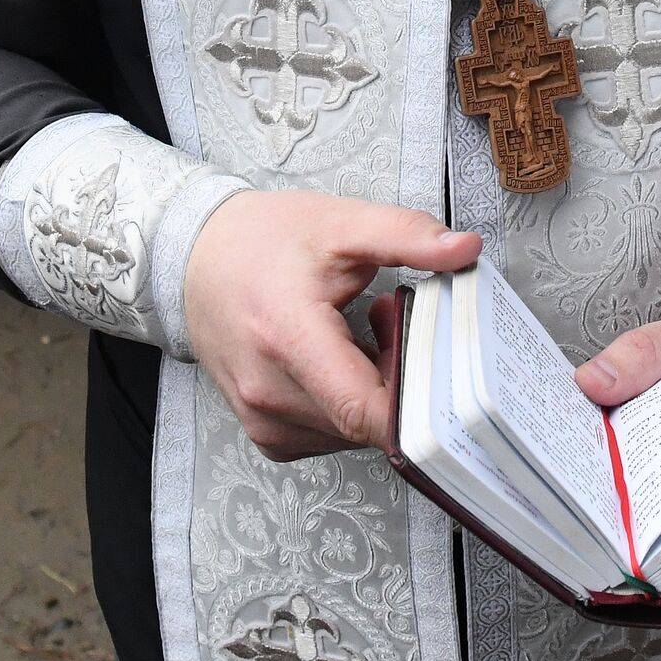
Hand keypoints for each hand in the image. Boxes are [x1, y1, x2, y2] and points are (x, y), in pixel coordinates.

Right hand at [184, 190, 481, 460]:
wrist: (194, 259)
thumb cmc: (263, 241)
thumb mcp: (342, 224)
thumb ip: (406, 235)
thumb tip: (465, 249)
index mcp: (288, 337)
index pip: (366, 409)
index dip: (418, 401)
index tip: (441, 366)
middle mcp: (270, 392)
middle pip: (371, 422)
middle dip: (404, 381)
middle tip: (396, 326)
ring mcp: (265, 420)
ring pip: (357, 433)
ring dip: (379, 394)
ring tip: (365, 336)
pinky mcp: (268, 435)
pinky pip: (334, 436)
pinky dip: (352, 406)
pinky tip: (345, 362)